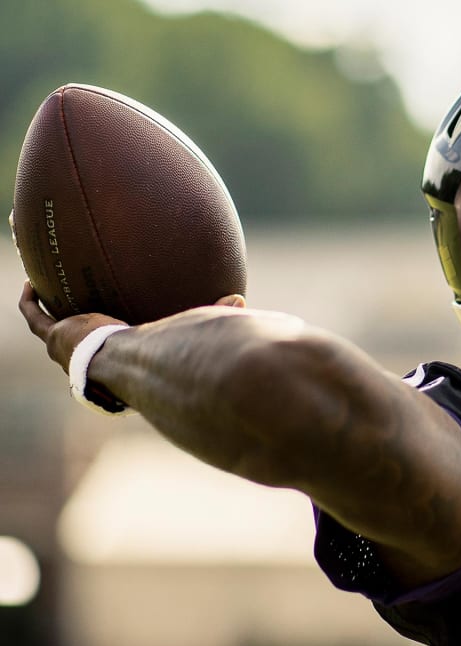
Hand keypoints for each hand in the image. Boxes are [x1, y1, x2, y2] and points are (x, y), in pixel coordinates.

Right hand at [18, 282, 246, 372]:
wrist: (129, 363)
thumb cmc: (160, 355)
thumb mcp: (187, 331)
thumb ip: (211, 314)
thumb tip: (241, 300)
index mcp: (120, 362)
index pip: (114, 352)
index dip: (112, 340)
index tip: (114, 330)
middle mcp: (92, 360)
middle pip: (80, 342)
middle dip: (76, 325)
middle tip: (76, 307)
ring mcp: (69, 350)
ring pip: (50, 326)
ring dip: (47, 308)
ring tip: (43, 288)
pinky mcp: (54, 338)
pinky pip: (34, 316)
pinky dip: (31, 300)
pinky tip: (31, 280)